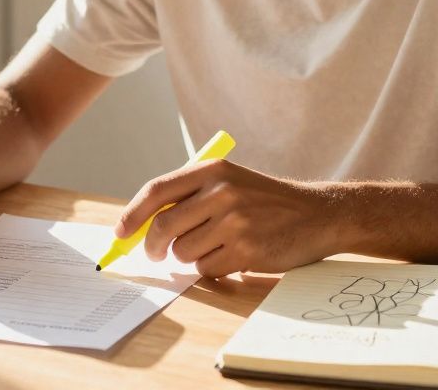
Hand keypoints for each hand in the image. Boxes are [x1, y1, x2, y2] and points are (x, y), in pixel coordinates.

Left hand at [116, 160, 339, 277]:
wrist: (317, 214)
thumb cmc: (265, 201)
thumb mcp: (230, 182)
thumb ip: (189, 197)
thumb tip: (141, 226)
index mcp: (213, 170)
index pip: (157, 191)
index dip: (132, 214)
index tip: (120, 233)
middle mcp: (222, 192)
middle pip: (163, 226)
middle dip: (152, 246)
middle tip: (154, 254)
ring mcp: (235, 222)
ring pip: (183, 252)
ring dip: (191, 256)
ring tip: (216, 245)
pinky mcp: (247, 251)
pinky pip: (207, 269)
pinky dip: (213, 268)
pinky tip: (235, 255)